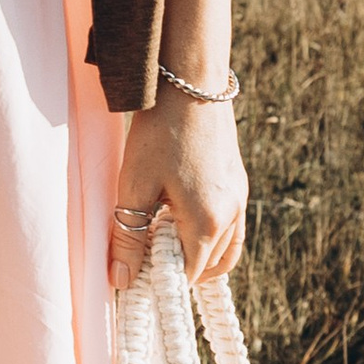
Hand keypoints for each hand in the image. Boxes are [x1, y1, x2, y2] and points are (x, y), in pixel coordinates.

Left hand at [110, 94, 247, 290]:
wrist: (190, 82)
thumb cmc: (159, 133)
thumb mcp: (134, 186)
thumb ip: (128, 236)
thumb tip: (123, 280)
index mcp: (208, 222)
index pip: (188, 274)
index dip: (161, 280)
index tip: (137, 273)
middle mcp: (232, 214)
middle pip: (211, 266)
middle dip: (181, 270)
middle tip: (147, 258)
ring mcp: (240, 197)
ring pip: (226, 248)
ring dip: (199, 255)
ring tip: (162, 240)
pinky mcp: (238, 181)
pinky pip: (231, 225)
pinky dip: (210, 235)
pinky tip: (179, 216)